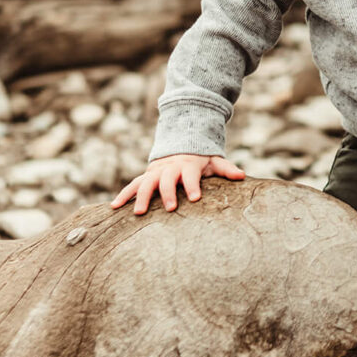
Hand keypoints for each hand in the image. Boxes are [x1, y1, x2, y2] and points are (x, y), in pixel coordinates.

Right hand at [110, 153, 246, 214]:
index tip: (195, 198)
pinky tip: (114, 207)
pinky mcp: (146, 176)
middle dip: (167, 193)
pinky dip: (124, 195)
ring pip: (146, 183)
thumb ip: (226, 169)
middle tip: (170, 208)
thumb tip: (242, 176)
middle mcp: (170, 167)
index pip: (191, 175)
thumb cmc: (200, 158)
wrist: (181, 143)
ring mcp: (156, 171)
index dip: (193, 186)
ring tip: (137, 213)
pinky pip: (133, 185)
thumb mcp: (214, 161)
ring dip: (141, 197)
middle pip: (167, 179)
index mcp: (188, 164)